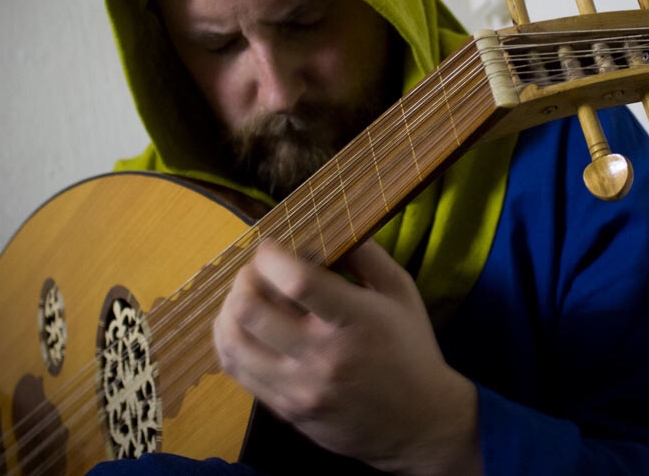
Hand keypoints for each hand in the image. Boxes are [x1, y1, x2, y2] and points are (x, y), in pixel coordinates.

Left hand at [213, 239, 482, 475]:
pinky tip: (243, 327)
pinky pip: (238, 371)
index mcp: (355, 321)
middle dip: (243, 279)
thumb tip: (327, 224)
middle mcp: (323, 357)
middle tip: (255, 272)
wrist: (419, 424)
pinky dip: (231, 341)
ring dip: (229, 309)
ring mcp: (300, 389)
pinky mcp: (286, 411)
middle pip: (250, 309)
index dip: (271, 256)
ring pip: (233, 342)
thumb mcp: (401, 292)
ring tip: (244, 297)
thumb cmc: (411, 350)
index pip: (296, 282)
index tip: (271, 246)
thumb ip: (366, 254)